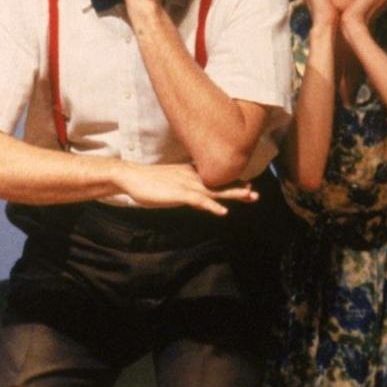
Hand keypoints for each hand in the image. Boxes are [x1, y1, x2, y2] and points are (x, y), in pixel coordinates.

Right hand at [116, 162, 258, 215]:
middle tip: (254, 193)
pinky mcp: (179, 194)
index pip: (214, 179)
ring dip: (232, 194)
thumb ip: (182, 188)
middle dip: (237, 188)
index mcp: (189, 174)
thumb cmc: (146, 181)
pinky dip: (212, 206)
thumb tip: (192, 196)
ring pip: (214, 191)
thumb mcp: (169, 183)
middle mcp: (192, 178)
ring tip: (249, 196)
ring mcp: (187, 185)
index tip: (246, 185)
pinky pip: (199, 201)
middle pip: (219, 184)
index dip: (230, 183)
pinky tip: (223, 212)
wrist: (131, 176)